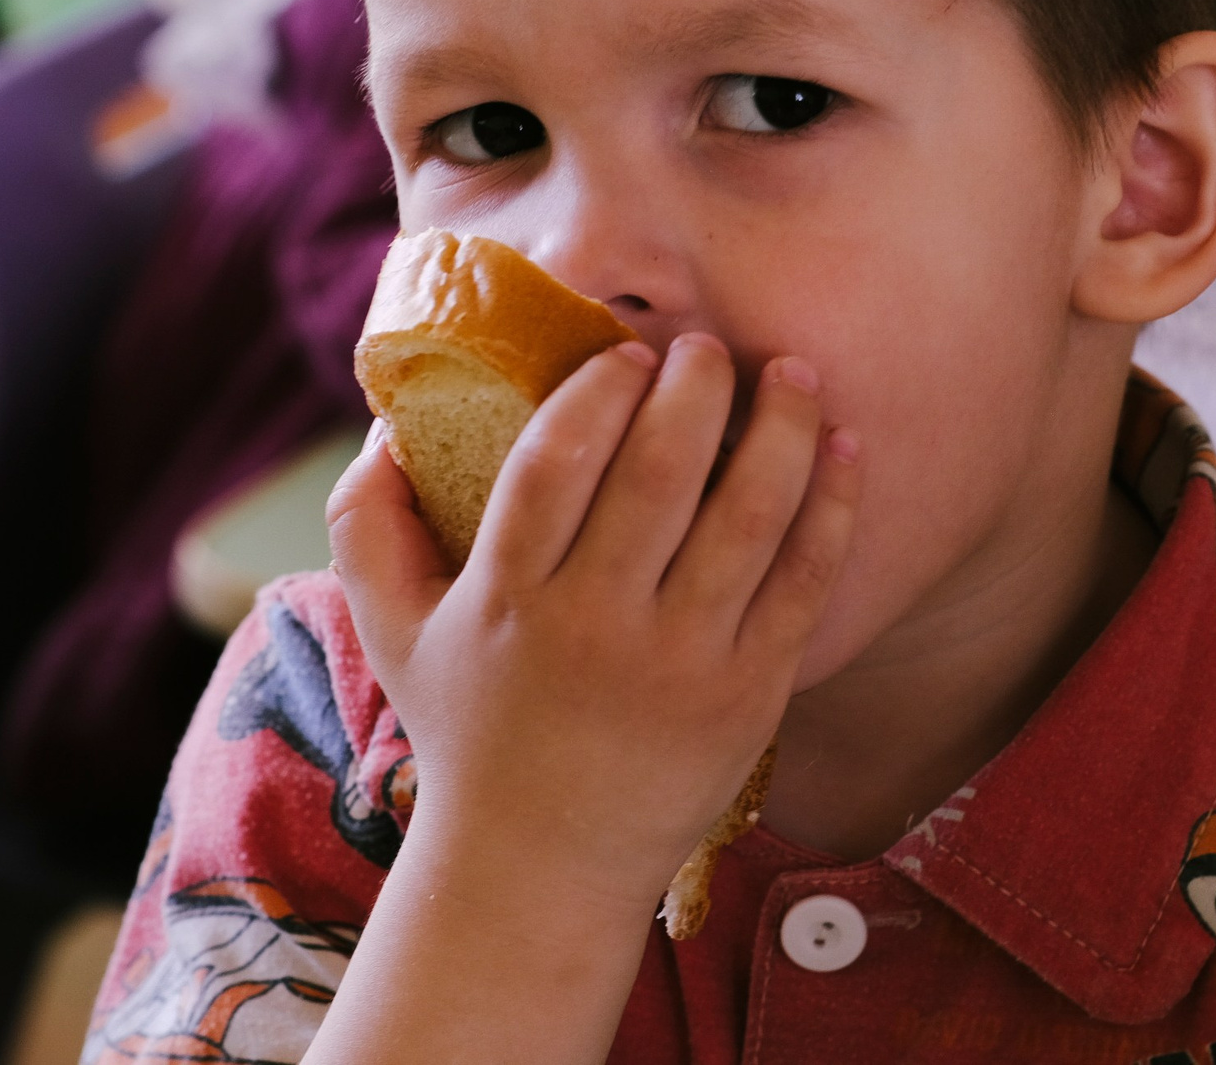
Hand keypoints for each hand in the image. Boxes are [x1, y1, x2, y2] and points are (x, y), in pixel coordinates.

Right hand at [325, 333, 860, 923]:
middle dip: (697, 388)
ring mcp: (679, 665)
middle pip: (659, 475)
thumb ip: (368, 524)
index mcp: (507, 600)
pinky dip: (832, 507)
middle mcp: (594, 628)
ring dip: (782, 430)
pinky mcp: (748, 696)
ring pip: (746, 518)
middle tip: (714, 346)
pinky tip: (847, 447)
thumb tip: (385, 421)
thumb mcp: (393, 632)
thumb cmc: (472, 729)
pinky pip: (803, 583)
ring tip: (796, 373)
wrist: (542, 869)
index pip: (555, 465)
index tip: (627, 350)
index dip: (598, 392)